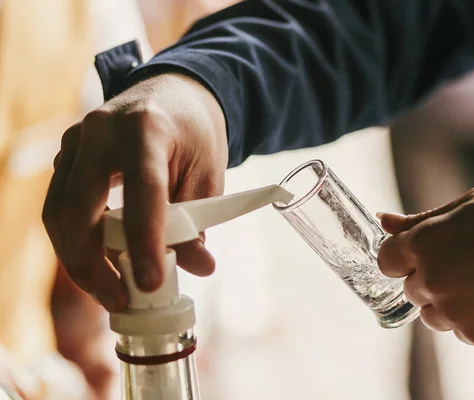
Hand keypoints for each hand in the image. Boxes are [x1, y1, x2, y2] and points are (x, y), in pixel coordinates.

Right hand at [43, 73, 227, 310]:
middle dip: (92, 265)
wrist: (171, 94)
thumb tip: (198, 267)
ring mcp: (76, 141)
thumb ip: (198, 221)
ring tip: (111, 292)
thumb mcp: (208, 173)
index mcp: (147, 129)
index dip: (144, 241)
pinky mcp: (66, 156)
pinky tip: (99, 264)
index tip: (151, 283)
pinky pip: (59, 207)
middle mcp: (101, 131)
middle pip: (78, 208)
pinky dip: (75, 242)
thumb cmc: (193, 134)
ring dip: (79, 260)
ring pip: (58, 213)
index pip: (141, 190)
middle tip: (120, 300)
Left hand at [377, 186, 473, 344]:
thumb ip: (421, 218)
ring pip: (429, 311)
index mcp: (425, 242)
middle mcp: (431, 279)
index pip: (385, 259)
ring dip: (445, 298)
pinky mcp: (473, 334)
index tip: (424, 250)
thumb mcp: (473, 203)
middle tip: (467, 259)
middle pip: (409, 285)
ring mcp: (451, 311)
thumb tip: (384, 219)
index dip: (403, 254)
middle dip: (428, 274)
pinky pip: (455, 328)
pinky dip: (468, 316)